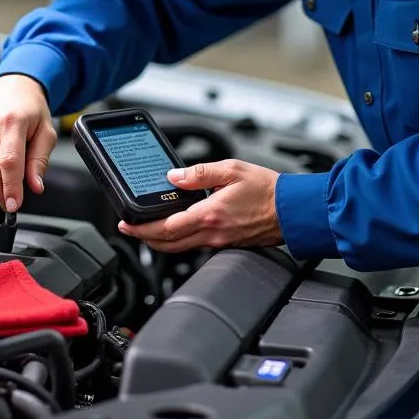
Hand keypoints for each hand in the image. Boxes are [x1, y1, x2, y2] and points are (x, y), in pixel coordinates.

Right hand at [0, 74, 55, 212]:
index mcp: (11, 121)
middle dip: (2, 195)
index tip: (15, 205)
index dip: (12, 188)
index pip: (9, 162)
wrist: (10, 88)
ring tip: (5, 192)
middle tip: (13, 203)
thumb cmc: (29, 109)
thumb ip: (40, 161)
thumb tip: (35, 186)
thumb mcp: (46, 131)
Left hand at [119, 159, 282, 252]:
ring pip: (180, 248)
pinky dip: (179, 240)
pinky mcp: (227, 243)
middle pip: (168, 244)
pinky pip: (196, 246)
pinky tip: (176, 229)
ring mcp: (219, 242)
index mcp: (210, 214)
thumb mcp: (232, 169)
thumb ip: (200, 173)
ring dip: (159, 241)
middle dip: (144, 238)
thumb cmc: (268, 189)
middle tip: (128, 230)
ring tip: (146, 230)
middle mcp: (212, 233)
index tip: (126, 224)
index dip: (141, 228)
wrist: (292, 210)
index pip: (166, 228)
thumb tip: (174, 176)